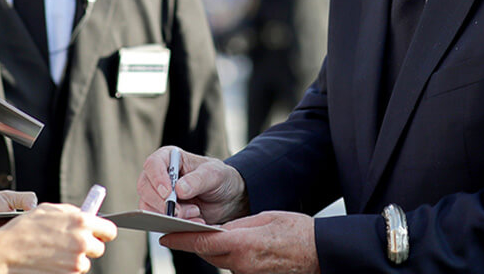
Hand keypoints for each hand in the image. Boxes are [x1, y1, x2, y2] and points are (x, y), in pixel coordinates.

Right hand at [0, 203, 117, 273]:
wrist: (6, 251)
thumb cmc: (25, 229)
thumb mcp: (50, 210)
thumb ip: (72, 212)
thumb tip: (86, 214)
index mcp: (82, 222)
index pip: (110, 230)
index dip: (103, 232)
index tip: (99, 234)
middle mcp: (82, 242)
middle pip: (99, 249)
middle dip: (88, 247)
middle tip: (73, 244)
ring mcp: (75, 263)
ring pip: (85, 263)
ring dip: (75, 260)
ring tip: (56, 253)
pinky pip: (72, 273)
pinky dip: (65, 270)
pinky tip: (51, 262)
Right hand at [137, 146, 247, 223]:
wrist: (226, 199)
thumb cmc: (219, 179)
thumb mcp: (214, 174)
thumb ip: (198, 180)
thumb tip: (178, 189)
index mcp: (169, 158)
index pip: (153, 164)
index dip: (157, 178)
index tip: (168, 193)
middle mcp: (159, 176)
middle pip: (144, 187)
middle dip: (162, 203)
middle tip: (181, 212)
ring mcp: (158, 195)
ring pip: (148, 207)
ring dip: (169, 216)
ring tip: (196, 214)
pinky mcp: (162, 213)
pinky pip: (158, 221)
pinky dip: (174, 225)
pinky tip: (194, 222)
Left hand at [160, 211, 317, 273]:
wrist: (319, 252)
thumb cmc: (296, 231)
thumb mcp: (264, 218)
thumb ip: (238, 225)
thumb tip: (219, 230)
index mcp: (243, 244)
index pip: (203, 242)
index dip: (181, 239)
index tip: (164, 235)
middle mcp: (241, 264)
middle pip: (207, 254)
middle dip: (194, 243)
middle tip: (179, 230)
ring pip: (219, 260)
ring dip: (211, 249)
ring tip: (205, 234)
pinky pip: (233, 265)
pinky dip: (227, 255)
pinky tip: (230, 244)